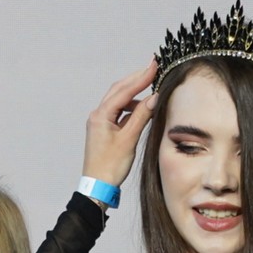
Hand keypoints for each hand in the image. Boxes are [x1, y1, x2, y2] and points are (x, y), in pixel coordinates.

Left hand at [81, 59, 159, 189]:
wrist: (97, 187)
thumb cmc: (110, 167)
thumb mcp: (129, 139)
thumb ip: (142, 116)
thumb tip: (155, 97)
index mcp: (100, 116)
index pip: (124, 90)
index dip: (141, 77)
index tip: (155, 65)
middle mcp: (98, 115)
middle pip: (118, 90)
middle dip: (136, 79)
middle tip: (154, 68)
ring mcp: (100, 122)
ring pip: (119, 100)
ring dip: (134, 92)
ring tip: (152, 86)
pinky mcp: (105, 130)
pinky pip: (119, 112)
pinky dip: (132, 107)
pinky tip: (143, 107)